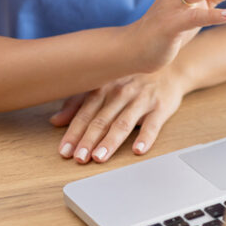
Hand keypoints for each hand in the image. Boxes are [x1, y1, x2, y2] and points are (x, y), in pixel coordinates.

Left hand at [52, 66, 188, 162]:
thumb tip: (55, 120)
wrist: (170, 67)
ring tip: (100, 157)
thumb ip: (78, 102)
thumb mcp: (103, 86)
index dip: (73, 131)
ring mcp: (142, 99)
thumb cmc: (132, 80)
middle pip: (102, 119)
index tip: (64, 151)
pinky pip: (153, 124)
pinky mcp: (161, 107)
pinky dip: (145, 137)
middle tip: (79, 158)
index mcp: (104, 87)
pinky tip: (138, 150)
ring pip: (123, 122)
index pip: (85, 112)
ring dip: (111, 141)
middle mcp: (121, 92)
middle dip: (89, 139)